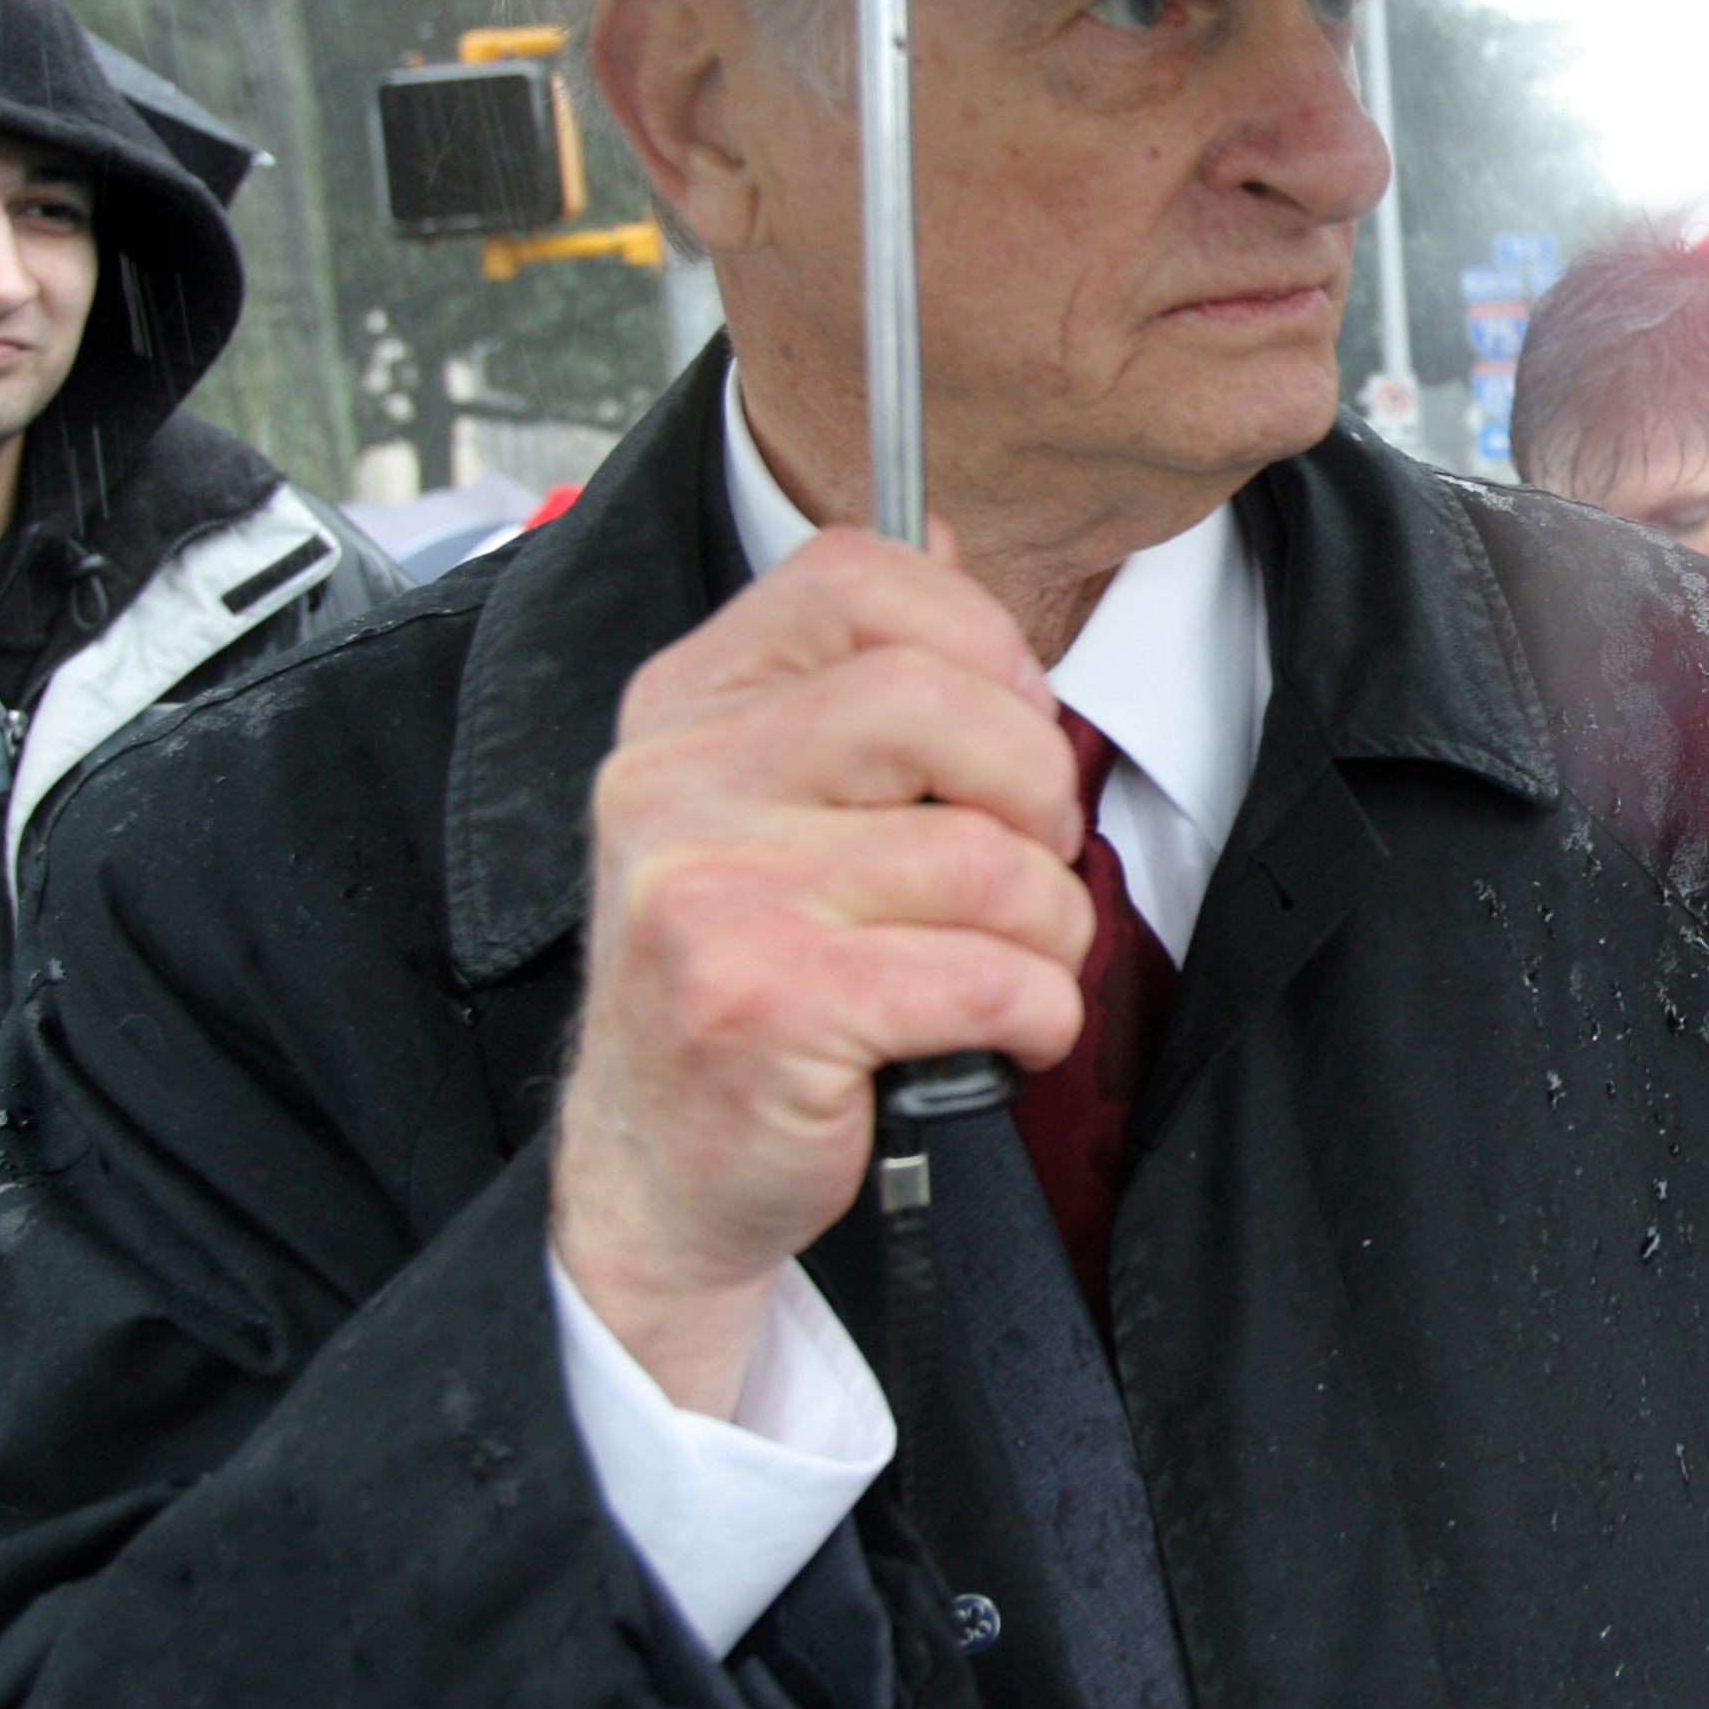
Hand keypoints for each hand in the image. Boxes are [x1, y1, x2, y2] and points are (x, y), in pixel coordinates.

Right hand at [552, 527, 1094, 1416]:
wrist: (660, 1173)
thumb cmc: (749, 976)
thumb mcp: (770, 803)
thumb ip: (855, 673)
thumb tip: (945, 535)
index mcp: (686, 705)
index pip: (853, 574)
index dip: (978, 635)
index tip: (1012, 718)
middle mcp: (674, 781)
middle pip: (936, 702)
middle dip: (1036, 787)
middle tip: (1031, 857)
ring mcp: (707, 891)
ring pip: (986, 859)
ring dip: (1048, 930)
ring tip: (1008, 967)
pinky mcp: (760, 1004)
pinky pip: (987, 976)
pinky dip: (1038, 1012)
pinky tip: (1002, 1035)